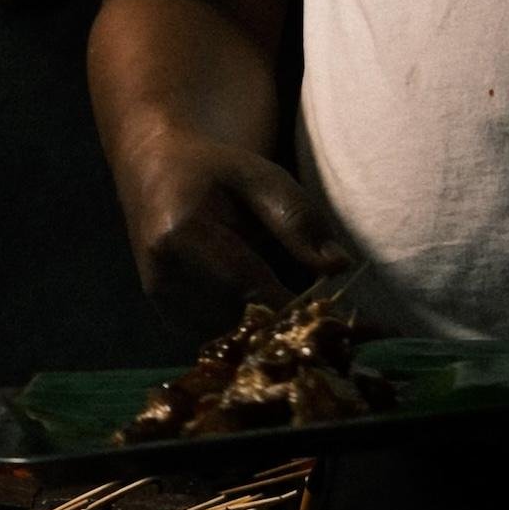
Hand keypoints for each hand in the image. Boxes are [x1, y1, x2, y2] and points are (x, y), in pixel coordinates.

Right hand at [114, 118, 350, 325]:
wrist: (151, 172)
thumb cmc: (211, 171)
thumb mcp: (258, 177)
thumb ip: (296, 219)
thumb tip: (339, 267)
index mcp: (182, 237)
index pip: (252, 290)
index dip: (304, 311)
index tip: (356, 326)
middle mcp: (164, 278)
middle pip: (246, 323)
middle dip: (297, 326)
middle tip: (346, 328)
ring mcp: (163, 303)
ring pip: (237, 339)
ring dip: (277, 333)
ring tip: (313, 315)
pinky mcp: (168, 317)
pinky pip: (224, 338)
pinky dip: (255, 332)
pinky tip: (276, 311)